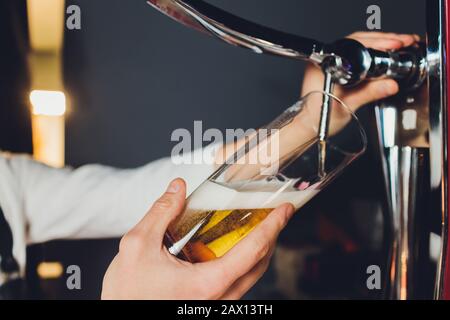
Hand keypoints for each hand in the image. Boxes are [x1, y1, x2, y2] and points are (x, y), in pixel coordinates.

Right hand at [101, 178, 294, 299]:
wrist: (120, 315)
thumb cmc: (127, 292)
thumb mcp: (137, 244)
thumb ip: (161, 212)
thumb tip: (177, 187)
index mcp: (207, 284)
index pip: (253, 250)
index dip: (273, 226)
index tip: (285, 210)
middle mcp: (219, 298)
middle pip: (260, 264)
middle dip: (272, 236)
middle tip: (277, 214)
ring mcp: (217, 304)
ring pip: (252, 276)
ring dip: (260, 249)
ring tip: (260, 226)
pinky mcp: (211, 304)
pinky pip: (238, 282)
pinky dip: (244, 261)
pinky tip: (234, 246)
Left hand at [301, 32, 419, 110]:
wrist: (307, 127)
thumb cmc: (317, 119)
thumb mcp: (348, 106)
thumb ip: (368, 93)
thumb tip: (389, 84)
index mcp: (323, 65)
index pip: (354, 45)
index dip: (378, 43)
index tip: (394, 45)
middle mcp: (322, 61)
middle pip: (356, 42)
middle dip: (382, 41)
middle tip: (401, 43)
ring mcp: (326, 63)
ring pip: (355, 47)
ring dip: (376, 46)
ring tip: (395, 47)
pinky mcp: (331, 69)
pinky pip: (351, 56)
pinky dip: (368, 55)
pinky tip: (381, 56)